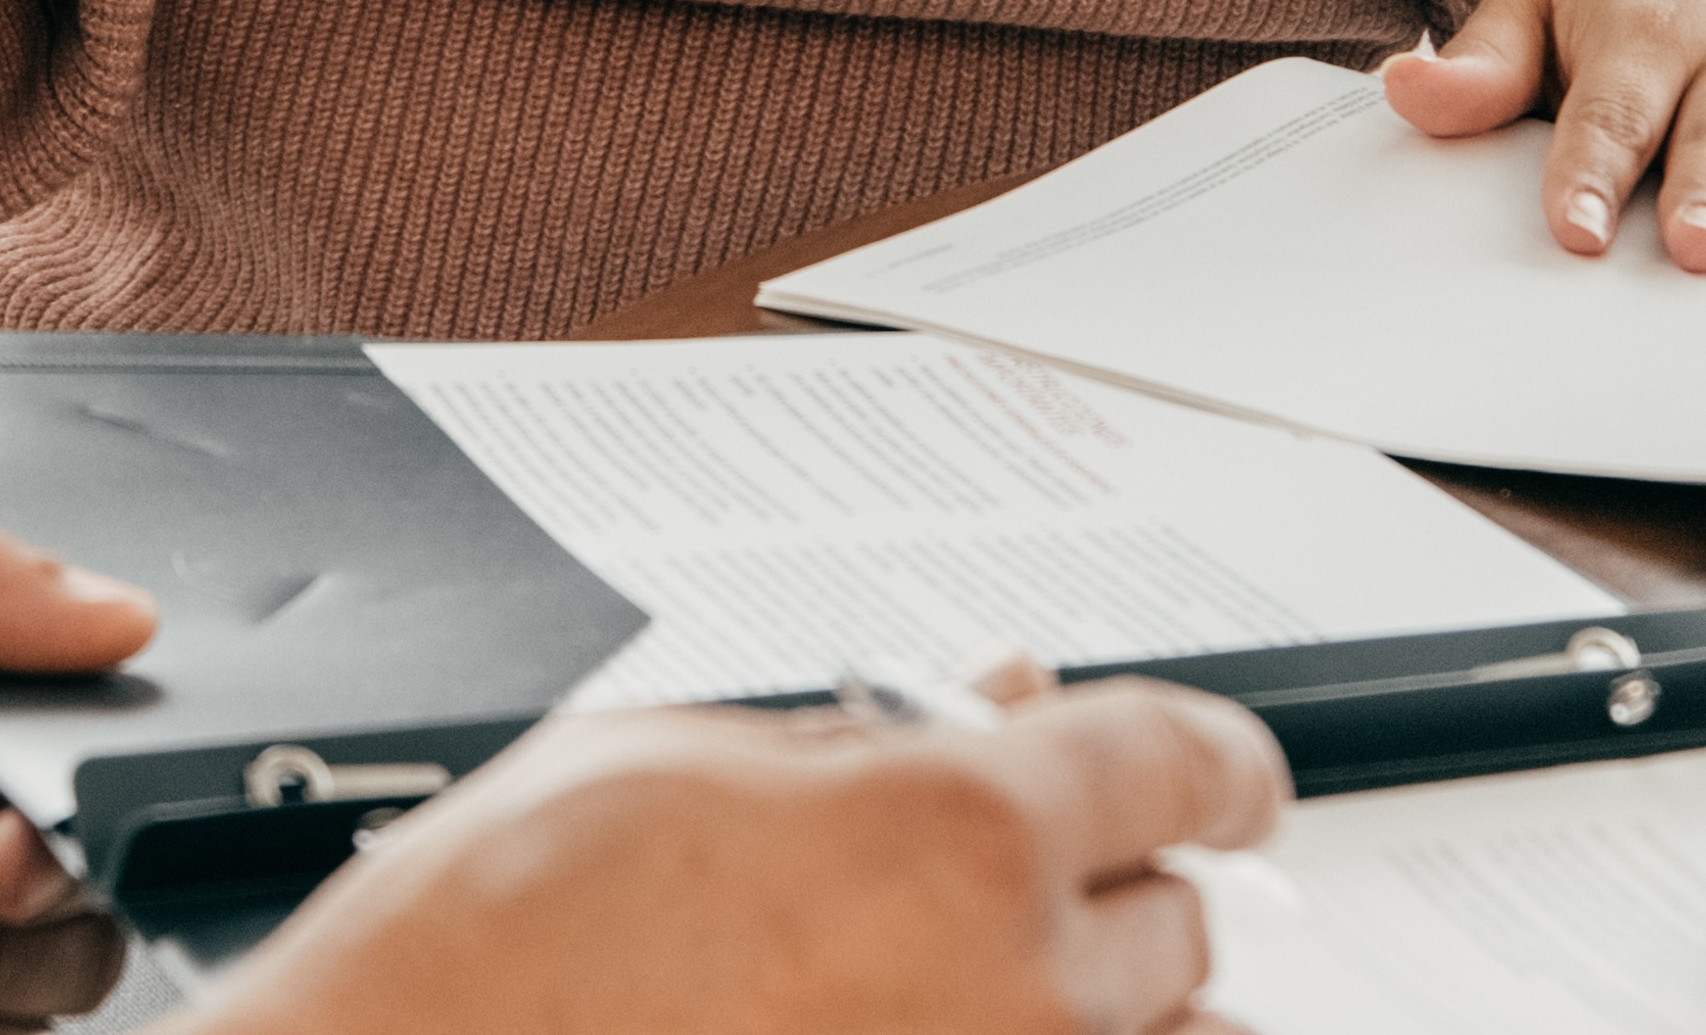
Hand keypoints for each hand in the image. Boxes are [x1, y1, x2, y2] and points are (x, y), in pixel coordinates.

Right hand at [191, 675, 1288, 1034]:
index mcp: (954, 832)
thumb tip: (994, 703)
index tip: (1221, 779)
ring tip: (962, 996)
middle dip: (1107, 901)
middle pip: (1181, 935)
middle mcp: (1013, 993)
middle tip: (1000, 895)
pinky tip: (906, 1030)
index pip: (1187, 765)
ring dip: (1096, 1023)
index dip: (1216, 763)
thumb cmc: (485, 958)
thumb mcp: (671, 761)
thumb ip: (864, 741)